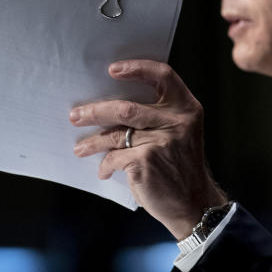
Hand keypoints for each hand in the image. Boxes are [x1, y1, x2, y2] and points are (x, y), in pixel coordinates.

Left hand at [69, 60, 226, 238]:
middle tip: (76, 116)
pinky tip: (104, 171)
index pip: (164, 75)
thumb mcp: (182, 134)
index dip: (137, 68)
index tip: (112, 70)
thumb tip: (114, 107)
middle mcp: (177, 121)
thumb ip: (160, 117)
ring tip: (81, 148)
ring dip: (93, 142)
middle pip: (127, 108)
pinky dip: (105, 165)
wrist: (194, 203)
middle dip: (96, 112)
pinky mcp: (146, 161)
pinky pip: (114, 157)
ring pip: (115, 135)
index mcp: (187, 109)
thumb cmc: (181, 167)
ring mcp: (161, 141)